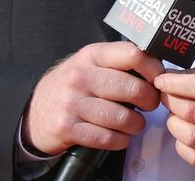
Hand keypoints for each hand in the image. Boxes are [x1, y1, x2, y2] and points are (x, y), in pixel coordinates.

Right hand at [22, 41, 164, 155]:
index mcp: (92, 55)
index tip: (160, 80)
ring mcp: (72, 103)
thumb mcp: (91, 64)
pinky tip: (121, 136)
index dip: (154, 69)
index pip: (133, 55)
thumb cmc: (73, 86)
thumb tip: (158, 71)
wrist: (34, 111)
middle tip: (150, 105)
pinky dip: (120, 140)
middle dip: (150, 100)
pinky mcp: (67, 128)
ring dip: (136, 124)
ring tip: (135, 123)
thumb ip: (119, 63)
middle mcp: (80, 76)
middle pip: (133, 88)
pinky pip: (107, 138)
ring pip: (123, 117)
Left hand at [154, 68, 194, 174]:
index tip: (163, 79)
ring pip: (192, 136)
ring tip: (174, 116)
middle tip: (165, 95)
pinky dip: (183, 146)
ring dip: (174, 124)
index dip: (176, 83)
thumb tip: (181, 75)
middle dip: (171, 100)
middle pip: (194, 110)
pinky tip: (184, 136)